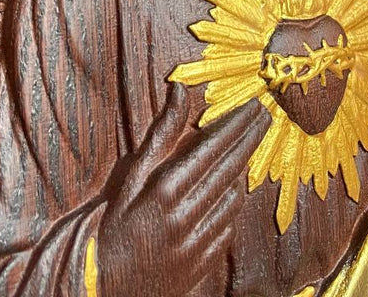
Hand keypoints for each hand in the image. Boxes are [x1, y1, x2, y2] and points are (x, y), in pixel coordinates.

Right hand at [97, 83, 270, 295]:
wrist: (102, 285)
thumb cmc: (113, 223)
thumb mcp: (132, 175)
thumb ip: (161, 134)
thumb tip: (179, 90)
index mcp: (165, 190)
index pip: (213, 148)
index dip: (237, 125)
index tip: (254, 106)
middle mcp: (185, 215)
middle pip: (230, 169)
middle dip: (250, 139)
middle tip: (265, 116)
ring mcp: (195, 242)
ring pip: (233, 198)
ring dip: (241, 172)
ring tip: (245, 152)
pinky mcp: (201, 264)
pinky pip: (228, 227)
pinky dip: (231, 206)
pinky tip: (230, 192)